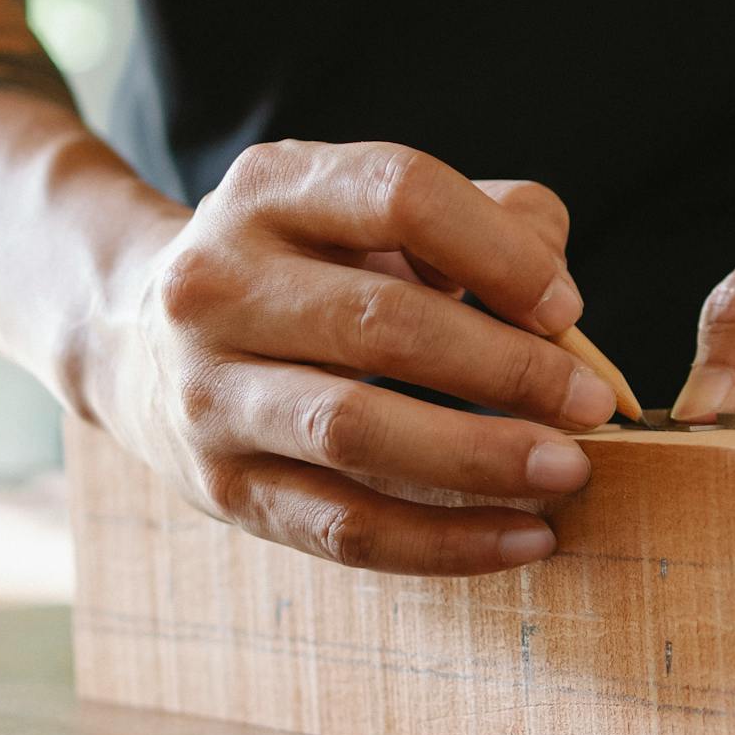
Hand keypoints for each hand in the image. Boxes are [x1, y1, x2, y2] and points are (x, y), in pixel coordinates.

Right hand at [87, 140, 616, 574]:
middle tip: (593, 405)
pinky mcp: (224, 488)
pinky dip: (446, 543)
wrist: (142, 342)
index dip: (498, 252)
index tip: (566, 307)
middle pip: (383, 323)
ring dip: (480, 458)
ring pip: (356, 433)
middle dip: (508, 368)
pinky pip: (345, 529)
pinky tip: (527, 537)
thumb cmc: (312, 270)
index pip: (399, 194)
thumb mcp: (373, 213)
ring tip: (569, 471)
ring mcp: (210, 393)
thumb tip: (558, 299)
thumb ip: (486, 222)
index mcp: (271, 191)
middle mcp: (219, 285)